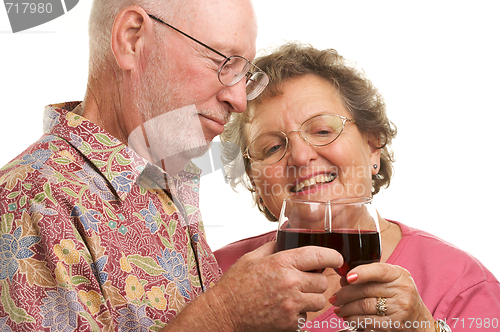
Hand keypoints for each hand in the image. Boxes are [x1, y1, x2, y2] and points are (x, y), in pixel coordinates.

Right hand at [213, 242, 343, 331]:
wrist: (225, 312)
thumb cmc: (236, 284)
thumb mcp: (252, 258)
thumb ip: (273, 247)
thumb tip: (285, 237)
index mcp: (282, 263)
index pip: (318, 256)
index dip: (333, 257)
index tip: (337, 259)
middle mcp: (290, 283)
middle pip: (322, 282)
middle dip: (316, 281)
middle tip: (304, 281)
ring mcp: (291, 305)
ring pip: (319, 300)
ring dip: (311, 298)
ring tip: (295, 296)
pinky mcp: (290, 322)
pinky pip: (306, 316)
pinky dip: (299, 313)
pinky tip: (285, 308)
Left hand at [333, 263, 434, 331]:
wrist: (420, 321)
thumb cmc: (401, 296)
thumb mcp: (392, 280)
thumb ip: (371, 277)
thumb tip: (344, 279)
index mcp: (399, 274)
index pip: (378, 270)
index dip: (362, 273)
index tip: (348, 277)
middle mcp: (402, 289)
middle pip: (366, 290)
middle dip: (345, 294)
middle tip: (335, 297)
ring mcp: (400, 307)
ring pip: (364, 306)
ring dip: (347, 308)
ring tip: (339, 308)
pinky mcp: (395, 323)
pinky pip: (369, 321)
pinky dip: (354, 320)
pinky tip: (348, 318)